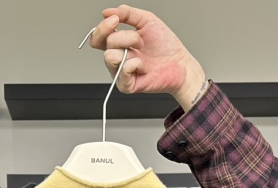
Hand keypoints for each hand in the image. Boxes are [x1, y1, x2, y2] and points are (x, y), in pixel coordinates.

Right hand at [89, 6, 208, 111]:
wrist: (179, 63)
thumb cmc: (165, 45)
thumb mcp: (146, 20)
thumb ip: (126, 14)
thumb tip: (107, 12)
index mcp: (119, 43)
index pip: (98, 37)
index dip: (102, 28)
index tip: (115, 20)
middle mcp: (117, 57)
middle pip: (104, 44)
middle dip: (123, 37)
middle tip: (138, 40)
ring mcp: (121, 72)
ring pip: (110, 57)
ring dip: (129, 48)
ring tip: (142, 52)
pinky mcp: (127, 85)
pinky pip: (122, 72)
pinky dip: (133, 64)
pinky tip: (143, 65)